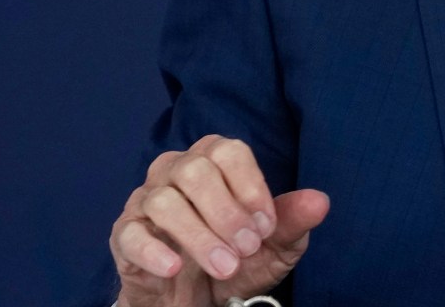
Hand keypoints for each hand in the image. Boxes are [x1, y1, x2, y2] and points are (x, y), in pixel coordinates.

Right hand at [110, 135, 330, 306]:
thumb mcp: (274, 245)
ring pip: (164, 202)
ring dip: (199, 237)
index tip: (266, 226)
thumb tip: (320, 201)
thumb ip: (293, 221)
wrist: (199, 299)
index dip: (250, 187)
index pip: (229, 152)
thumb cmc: (238, 259)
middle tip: (247, 248)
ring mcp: (145, 201)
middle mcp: (175, 171)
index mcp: (213, 161)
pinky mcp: (124, 235)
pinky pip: (130, 234)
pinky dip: (154, 251)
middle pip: (195, 171)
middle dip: (226, 213)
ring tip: (225, 267)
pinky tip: (176, 267)